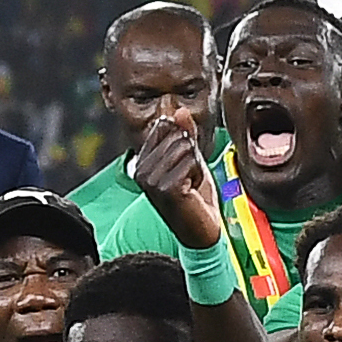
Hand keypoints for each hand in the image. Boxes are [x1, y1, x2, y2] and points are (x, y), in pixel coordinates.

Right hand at [131, 112, 225, 248]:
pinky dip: (198, 175)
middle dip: (192, 155)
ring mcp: (151, 179)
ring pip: (186, 147)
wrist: (201, 231)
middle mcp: (141, 169)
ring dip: (196, 166)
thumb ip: (185, 134)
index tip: (184, 165)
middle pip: (178, 135)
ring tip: (190, 185)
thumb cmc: (195, 197)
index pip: (165, 125)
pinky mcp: (165, 188)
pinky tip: (192, 192)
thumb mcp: (191, 159)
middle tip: (189, 179)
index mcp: (141, 161)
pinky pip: (192, 162)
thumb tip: (180, 110)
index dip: (184, 141)